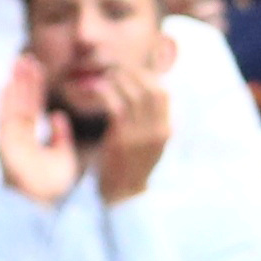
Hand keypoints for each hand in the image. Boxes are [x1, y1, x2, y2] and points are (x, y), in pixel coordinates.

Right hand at [0, 55, 78, 207]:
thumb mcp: (62, 155)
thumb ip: (61, 136)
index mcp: (30, 138)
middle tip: (28, 57)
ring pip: (12, 104)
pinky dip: (6, 99)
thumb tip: (59, 116)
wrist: (43, 204)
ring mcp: (10, 139)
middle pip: (21, 102)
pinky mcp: (4, 143)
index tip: (39, 69)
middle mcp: (18, 136)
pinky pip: (4, 116)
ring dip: (16, 83)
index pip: (33, 107)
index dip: (35, 88)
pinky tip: (9, 82)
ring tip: (20, 61)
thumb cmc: (51, 186)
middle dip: (24, 79)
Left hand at [91, 66, 170, 205]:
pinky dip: (105, 93)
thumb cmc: (129, 165)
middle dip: (132, 72)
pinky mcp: (124, 140)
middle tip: (112, 64)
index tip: (128, 68)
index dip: (147, 75)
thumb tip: (140, 93)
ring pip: (134, 94)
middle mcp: (159, 129)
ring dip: (117, 79)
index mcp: (166, 129)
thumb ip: (148, 119)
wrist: (122, 196)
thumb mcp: (146, 142)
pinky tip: (94, 88)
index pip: (163, 91)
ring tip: (102, 73)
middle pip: (151, 88)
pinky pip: (117, 107)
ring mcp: (143, 135)